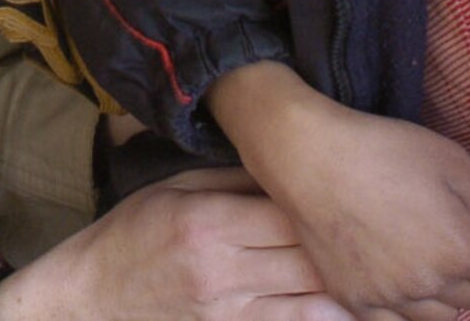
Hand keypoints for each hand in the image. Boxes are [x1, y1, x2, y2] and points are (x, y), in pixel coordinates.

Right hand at [0, 171, 350, 320]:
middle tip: (376, 224)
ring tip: (375, 264)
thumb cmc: (132, 232)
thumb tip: (288, 164)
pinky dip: (324, 314)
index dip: (326, 199)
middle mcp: (222, 271)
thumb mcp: (174, 188)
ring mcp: (229, 313)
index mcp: (207, 222)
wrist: (93, 296)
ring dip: (346, 284)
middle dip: (344, 241)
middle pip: (308, 257)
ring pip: (313, 301)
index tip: (350, 186)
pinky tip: (347, 302)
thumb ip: (233, 179)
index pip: (289, 211)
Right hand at [209, 63, 469, 320]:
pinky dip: (407, 305)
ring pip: (442, 317)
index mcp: (461, 250)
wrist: (307, 157)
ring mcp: (391, 299)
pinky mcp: (356, 302)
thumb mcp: (451, 159)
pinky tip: (396, 275)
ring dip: (445, 293)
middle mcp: (431, 286)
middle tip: (455, 236)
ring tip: (425, 254)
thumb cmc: (383, 149)